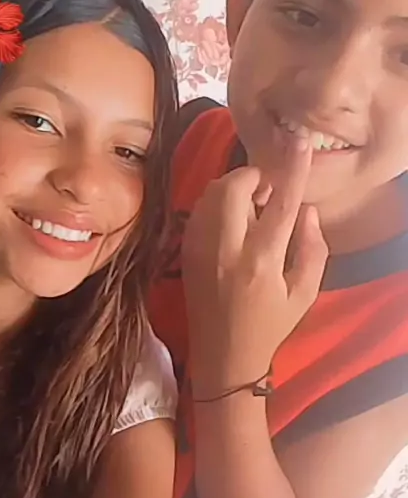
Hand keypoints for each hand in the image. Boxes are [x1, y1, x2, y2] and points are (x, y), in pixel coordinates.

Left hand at [182, 136, 327, 397]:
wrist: (222, 356)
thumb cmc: (270, 325)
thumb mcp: (305, 293)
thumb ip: (312, 247)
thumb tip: (305, 208)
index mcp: (261, 262)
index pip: (280, 203)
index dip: (290, 169)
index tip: (298, 140)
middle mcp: (227, 250)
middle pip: (234, 187)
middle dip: (253, 176)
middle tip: (267, 189)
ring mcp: (200, 249)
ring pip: (211, 193)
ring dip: (234, 187)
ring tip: (252, 205)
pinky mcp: (186, 251)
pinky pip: (199, 208)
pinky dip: (217, 201)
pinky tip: (231, 218)